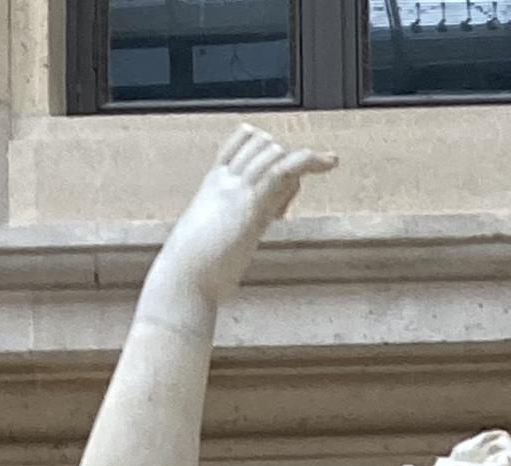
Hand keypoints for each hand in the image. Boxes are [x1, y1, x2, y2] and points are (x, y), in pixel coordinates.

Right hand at [155, 123, 335, 314]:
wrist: (182, 278)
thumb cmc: (194, 270)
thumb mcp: (213, 241)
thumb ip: (229, 230)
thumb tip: (238, 238)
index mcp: (214, 183)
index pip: (242, 141)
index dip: (265, 151)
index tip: (279, 182)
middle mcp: (225, 178)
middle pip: (264, 145)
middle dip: (285, 165)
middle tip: (285, 210)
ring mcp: (236, 188)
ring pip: (274, 152)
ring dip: (299, 166)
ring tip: (298, 200)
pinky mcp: (250, 205)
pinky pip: (281, 170)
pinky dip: (308, 161)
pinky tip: (328, 163)